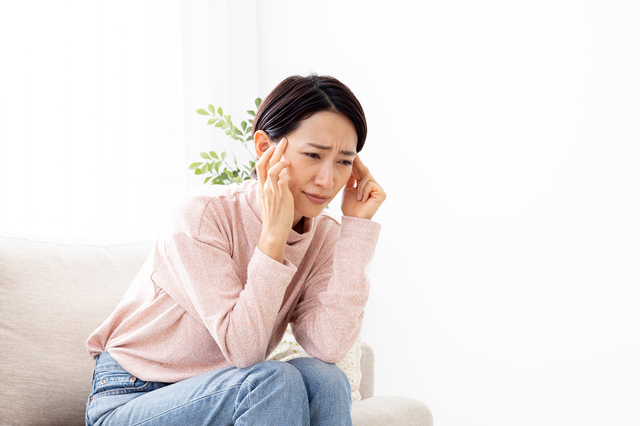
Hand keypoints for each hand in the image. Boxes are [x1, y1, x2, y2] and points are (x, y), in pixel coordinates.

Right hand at [255, 138, 293, 261]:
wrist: (274, 231)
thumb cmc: (274, 217)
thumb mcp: (270, 201)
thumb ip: (274, 189)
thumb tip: (283, 178)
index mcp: (261, 188)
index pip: (260, 166)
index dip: (266, 155)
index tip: (273, 148)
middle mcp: (264, 187)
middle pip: (264, 163)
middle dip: (273, 150)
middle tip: (283, 141)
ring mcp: (271, 191)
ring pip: (272, 169)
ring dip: (280, 158)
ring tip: (287, 153)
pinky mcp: (280, 196)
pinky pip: (282, 179)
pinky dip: (285, 172)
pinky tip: (290, 170)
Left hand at [341, 155, 385, 219]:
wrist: (353, 219)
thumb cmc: (349, 207)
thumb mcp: (348, 189)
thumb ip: (350, 178)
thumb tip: (349, 165)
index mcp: (366, 185)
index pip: (361, 172)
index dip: (357, 163)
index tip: (352, 154)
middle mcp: (374, 186)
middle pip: (366, 171)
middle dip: (358, 165)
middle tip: (353, 156)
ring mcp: (379, 190)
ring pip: (367, 177)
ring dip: (360, 186)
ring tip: (358, 197)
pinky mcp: (381, 193)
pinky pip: (370, 184)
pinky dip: (364, 190)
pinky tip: (362, 199)